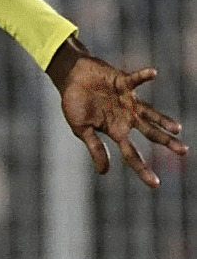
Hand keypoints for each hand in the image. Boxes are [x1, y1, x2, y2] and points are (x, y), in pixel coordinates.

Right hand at [50, 39, 185, 188]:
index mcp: (115, 131)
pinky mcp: (124, 82)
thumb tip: (104, 172)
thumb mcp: (81, 130)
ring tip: (177, 129)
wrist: (73, 77)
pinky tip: (153, 74)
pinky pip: (136, 80)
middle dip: (166, 142)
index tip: (155, 184)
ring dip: (163, 120)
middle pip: (150, 133)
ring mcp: (128, 101)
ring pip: (150, 113)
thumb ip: (94, 148)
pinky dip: (144, 77)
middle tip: (184, 151)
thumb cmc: (75, 104)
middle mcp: (126, 117)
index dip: (143, 169)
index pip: (131, 154)